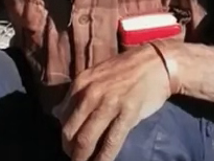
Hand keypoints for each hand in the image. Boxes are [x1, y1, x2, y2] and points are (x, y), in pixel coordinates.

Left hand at [53, 44, 173, 160]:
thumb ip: (77, 94)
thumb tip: (57, 113)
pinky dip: (103, 158)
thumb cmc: (126, 69)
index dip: (64, 135)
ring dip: (81, 157)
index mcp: (81, 83)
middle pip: (71, 131)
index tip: (68, 145)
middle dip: (69, 149)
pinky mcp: (127, 114)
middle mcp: (91, 94)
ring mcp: (109, 104)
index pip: (62, 116)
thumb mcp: (96, 75)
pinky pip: (111, 142)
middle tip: (74, 158)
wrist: (156, 62)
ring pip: (86, 139)